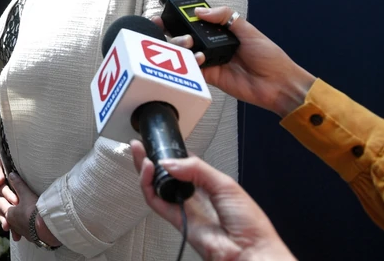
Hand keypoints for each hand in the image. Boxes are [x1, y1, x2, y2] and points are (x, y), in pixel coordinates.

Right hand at [0, 137, 19, 236]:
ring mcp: (3, 194)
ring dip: (10, 222)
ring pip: (6, 210)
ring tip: (16, 235)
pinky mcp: (9, 195)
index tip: (12, 209)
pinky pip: (11, 208)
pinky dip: (15, 219)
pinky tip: (21, 230)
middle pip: (2, 207)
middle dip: (6, 219)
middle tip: (10, 228)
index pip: (1, 194)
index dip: (8, 200)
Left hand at [0, 173, 60, 247]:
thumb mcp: (26, 195)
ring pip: (12, 223)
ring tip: (7, 223)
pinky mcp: (30, 235)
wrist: (47, 230)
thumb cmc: (34, 211)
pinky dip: (19, 226)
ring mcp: (21, 230)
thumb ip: (18, 185)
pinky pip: (21, 229)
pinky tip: (22, 228)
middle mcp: (13, 223)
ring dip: (9, 220)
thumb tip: (11, 175)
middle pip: (4, 214)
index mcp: (9, 213)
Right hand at [130, 140, 294, 260]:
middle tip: (139, 145)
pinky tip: (148, 171)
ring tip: (141, 155)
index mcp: (208, 184)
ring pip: (156, 187)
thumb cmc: (248, 222)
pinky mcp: (175, 220)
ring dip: (145, 170)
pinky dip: (147, 186)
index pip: (182, 164)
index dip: (169, 153)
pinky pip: (155, 201)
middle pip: (164, 174)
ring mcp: (183, 207)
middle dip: (150, 158)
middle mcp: (193, 195)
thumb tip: (169, 163)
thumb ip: (197, 169)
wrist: (250, 250)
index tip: (159, 141)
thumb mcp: (225, 184)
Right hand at [153, 7, 315, 116]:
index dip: (182, 18)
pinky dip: (189, 64)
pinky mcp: (209, 77)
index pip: (197, 22)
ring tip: (187, 44)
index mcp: (222, 32)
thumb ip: (225, 16)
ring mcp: (210, 61)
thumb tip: (201, 11)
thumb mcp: (249, 30)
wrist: (277, 84)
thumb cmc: (269, 57)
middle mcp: (213, 45)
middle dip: (175, 32)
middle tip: (172, 30)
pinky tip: (196, 59)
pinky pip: (193, 70)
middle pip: (186, 37)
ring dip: (181, 46)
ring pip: (185, 53)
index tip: (170, 14)